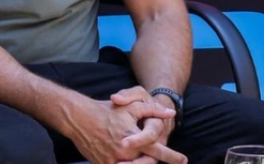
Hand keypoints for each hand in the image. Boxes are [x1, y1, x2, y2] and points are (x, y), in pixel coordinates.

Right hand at [67, 93, 183, 163]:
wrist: (80, 119)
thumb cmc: (109, 110)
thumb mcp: (133, 106)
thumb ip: (154, 110)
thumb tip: (171, 113)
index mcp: (133, 139)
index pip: (157, 150)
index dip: (171, 156)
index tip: (184, 160)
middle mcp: (123, 153)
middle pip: (146, 162)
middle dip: (155, 161)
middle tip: (175, 161)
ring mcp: (111, 161)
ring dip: (141, 163)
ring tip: (150, 160)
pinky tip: (133, 161)